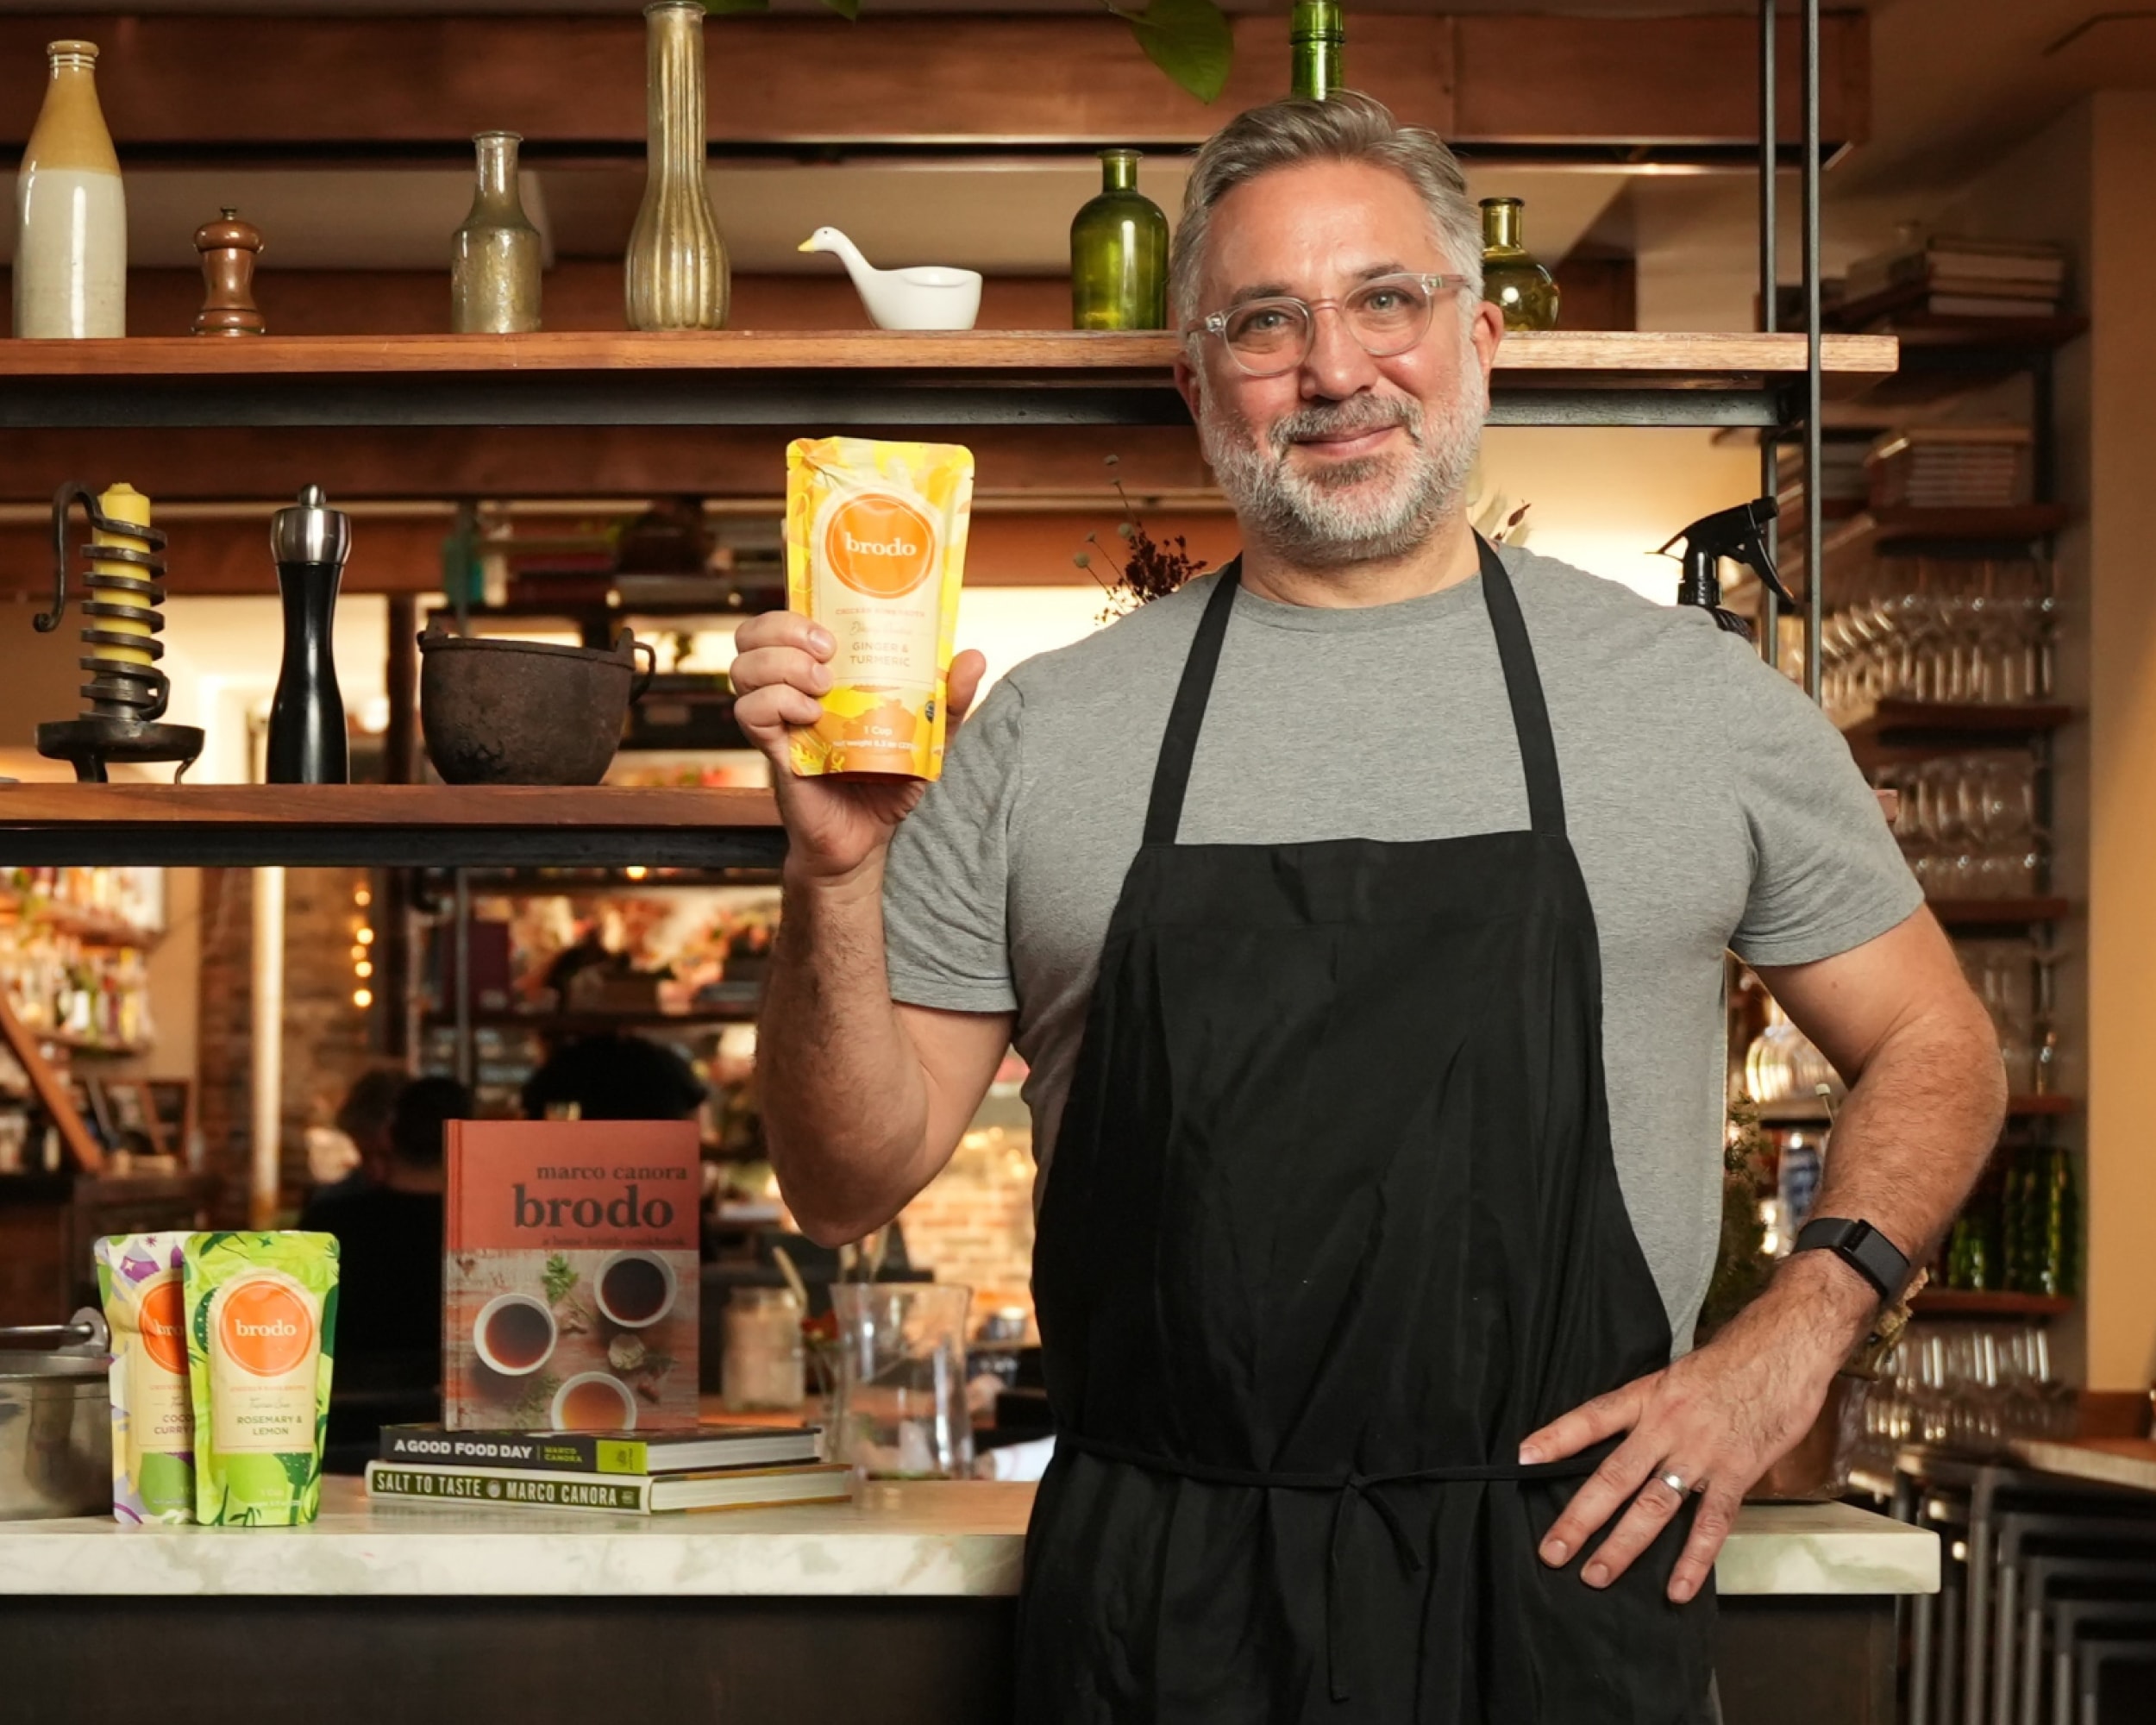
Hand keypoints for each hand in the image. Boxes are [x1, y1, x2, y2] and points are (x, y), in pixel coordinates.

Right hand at [729, 610, 986, 881]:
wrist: (865, 840)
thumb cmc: (889, 781)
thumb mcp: (929, 737)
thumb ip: (949, 700)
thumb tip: (974, 656)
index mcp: (823, 672)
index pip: (789, 620)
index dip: (794, 601)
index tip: (830, 608)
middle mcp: (791, 688)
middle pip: (753, 633)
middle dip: (784, 626)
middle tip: (828, 649)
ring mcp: (778, 718)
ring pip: (743, 666)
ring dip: (782, 663)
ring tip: (824, 686)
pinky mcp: (773, 749)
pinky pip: (749, 712)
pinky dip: (777, 703)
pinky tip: (812, 714)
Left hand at [1516, 1254, 1872, 1602]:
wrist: (1786, 1346)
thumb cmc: (1736, 1357)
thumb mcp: (1681, 1372)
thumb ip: (1656, 1407)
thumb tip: (1637, 1435)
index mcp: (1649, 1396)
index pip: (1592, 1417)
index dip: (1556, 1437)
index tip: (1522, 1457)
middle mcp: (1666, 1426)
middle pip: (1613, 1476)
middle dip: (1580, 1516)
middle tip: (1552, 1550)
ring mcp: (1701, 1453)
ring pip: (1653, 1506)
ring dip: (1623, 1545)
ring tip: (1595, 1575)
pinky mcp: (1737, 1473)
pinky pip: (1710, 1523)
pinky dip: (1694, 1559)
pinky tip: (1677, 1589)